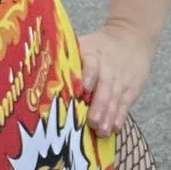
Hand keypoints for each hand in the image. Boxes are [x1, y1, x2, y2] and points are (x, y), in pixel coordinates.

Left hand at [77, 21, 154, 136]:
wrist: (131, 38)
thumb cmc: (99, 47)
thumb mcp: (84, 45)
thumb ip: (67, 58)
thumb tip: (39, 72)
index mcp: (93, 55)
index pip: (92, 64)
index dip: (89, 75)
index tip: (84, 88)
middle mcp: (108, 68)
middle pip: (104, 87)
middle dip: (99, 105)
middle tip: (92, 122)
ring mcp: (121, 80)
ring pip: (115, 99)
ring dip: (108, 116)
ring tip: (102, 131)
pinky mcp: (131, 88)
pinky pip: (125, 104)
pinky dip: (120, 116)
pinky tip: (115, 127)